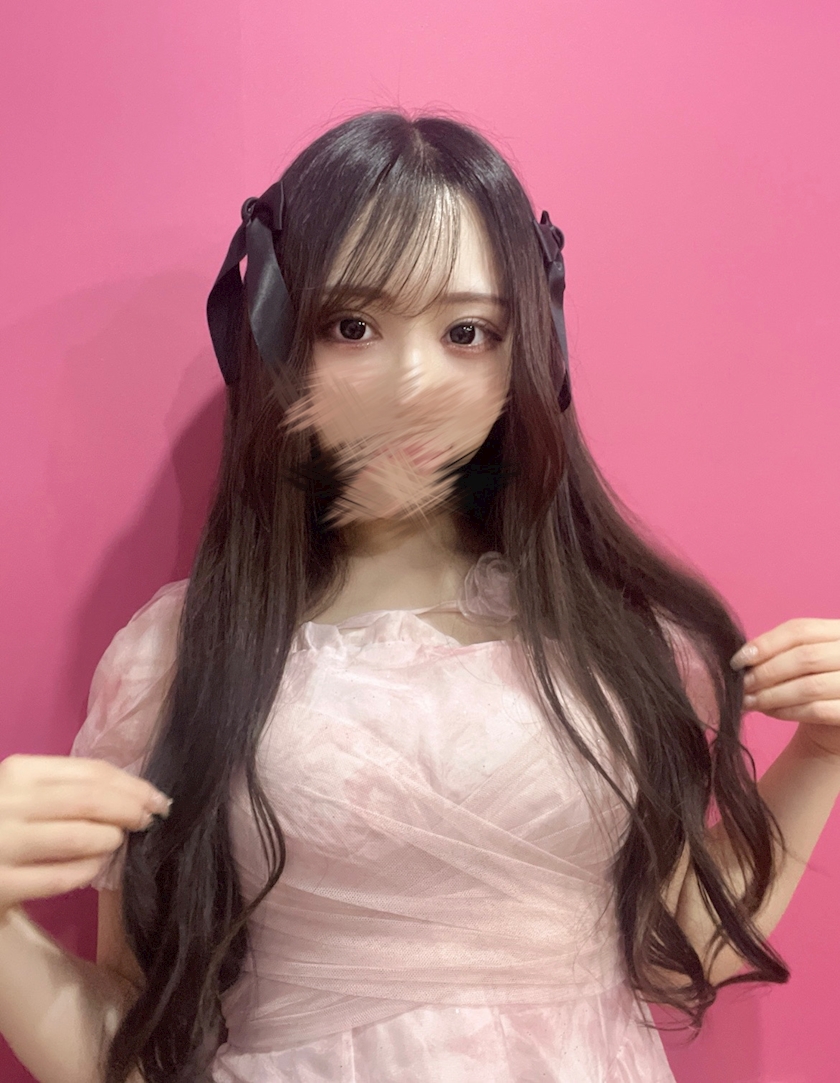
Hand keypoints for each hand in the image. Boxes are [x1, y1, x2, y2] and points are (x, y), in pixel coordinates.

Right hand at [0, 754, 171, 917]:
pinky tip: (93, 869)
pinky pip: (61, 877)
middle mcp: (8, 802)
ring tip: (116, 843)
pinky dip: (87, 871)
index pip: (91, 772)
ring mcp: (0, 843)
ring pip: (79, 837)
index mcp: (19, 772)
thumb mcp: (27, 795)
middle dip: (130, 809)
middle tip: (150, 820)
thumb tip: (137, 795)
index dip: (133, 785)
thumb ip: (70, 790)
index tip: (158, 798)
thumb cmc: (2, 824)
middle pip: (90, 800)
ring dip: (109, 840)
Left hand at [730, 618, 839, 760]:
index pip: (800, 630)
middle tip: (740, 685)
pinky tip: (768, 711)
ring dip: (771, 694)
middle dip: (765, 672)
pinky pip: (817, 710)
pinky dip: (787, 711)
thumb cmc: (814, 682)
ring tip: (748, 701)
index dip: (765, 643)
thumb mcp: (803, 660)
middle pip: (804, 657)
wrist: (835, 723)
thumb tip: (742, 659)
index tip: (738, 660)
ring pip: (809, 685)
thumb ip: (780, 652)